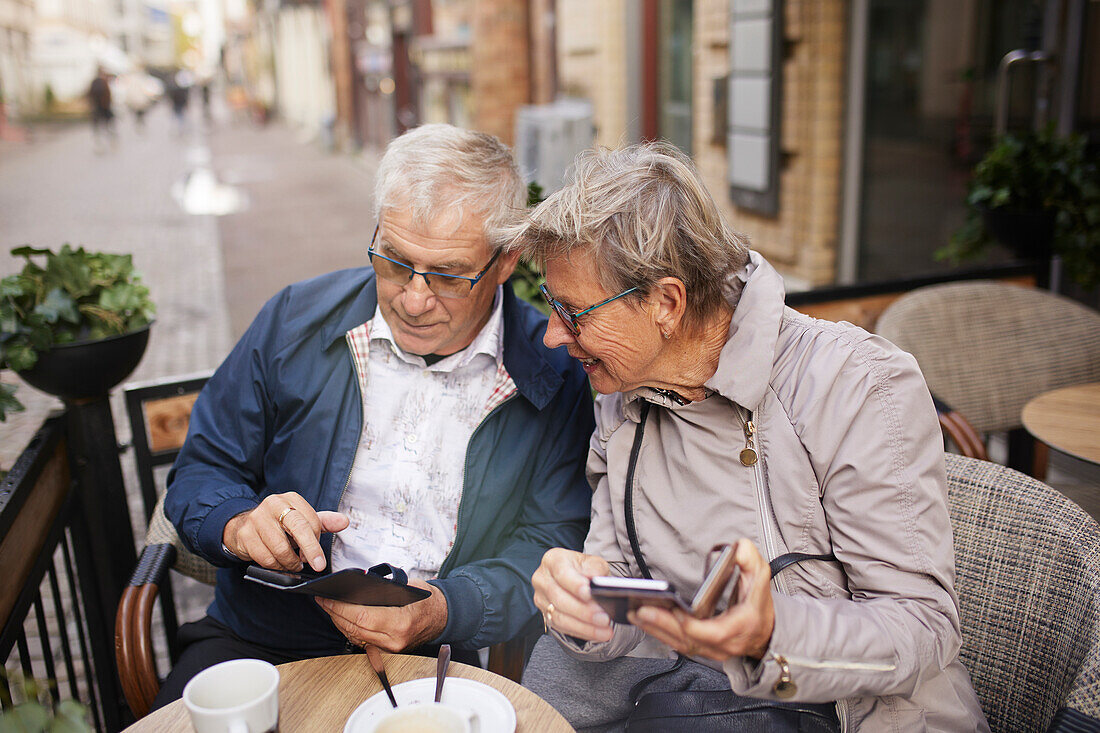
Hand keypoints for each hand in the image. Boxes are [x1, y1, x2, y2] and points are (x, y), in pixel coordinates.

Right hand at [222, 492, 348, 571]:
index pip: (312, 520)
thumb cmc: (277, 525)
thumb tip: (344, 522)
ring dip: (290, 563)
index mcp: (291, 499)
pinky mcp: (245, 535)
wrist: (241, 527)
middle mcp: (273, 504)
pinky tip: (278, 564)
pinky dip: (275, 566)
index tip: (317, 554)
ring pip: (281, 548)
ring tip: (292, 564)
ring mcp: (257, 519)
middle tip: (318, 565)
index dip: (316, 540)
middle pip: (298, 528)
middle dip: (311, 550)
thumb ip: (323, 522)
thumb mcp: (301, 520)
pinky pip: (265, 558)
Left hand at [316, 581, 448, 651]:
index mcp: (401, 623)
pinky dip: (350, 630)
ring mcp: (391, 648)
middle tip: (323, 600)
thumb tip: (357, 587)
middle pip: (355, 628)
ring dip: (339, 623)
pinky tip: (342, 619)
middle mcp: (394, 640)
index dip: (340, 608)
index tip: (327, 598)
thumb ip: (384, 590)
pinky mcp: (388, 651)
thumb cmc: (428, 600)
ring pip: (356, 637)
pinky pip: (363, 641)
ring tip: (328, 608)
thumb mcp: (409, 588)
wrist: (444, 617)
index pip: (362, 617)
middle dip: (335, 614)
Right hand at [531, 548, 613, 641]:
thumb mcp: (593, 562)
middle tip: (603, 618)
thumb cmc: (583, 569)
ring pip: (559, 616)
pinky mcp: (545, 615)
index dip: (575, 585)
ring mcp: (542, 599)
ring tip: (603, 630)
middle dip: (583, 611)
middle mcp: (542, 579)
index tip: (589, 594)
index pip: (562, 573)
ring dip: (583, 626)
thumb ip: (596, 569)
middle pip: (559, 598)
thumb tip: (597, 580)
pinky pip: (561, 627)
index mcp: (553, 560)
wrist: (574, 578)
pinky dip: (580, 632)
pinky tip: (595, 633)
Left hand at [629, 538, 773, 660]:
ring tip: (635, 614)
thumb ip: (750, 559)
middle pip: (690, 640)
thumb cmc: (758, 602)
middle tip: (642, 610)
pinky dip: (660, 633)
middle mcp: (726, 643)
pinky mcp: (701, 650)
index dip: (695, 626)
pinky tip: (644, 621)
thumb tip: (738, 549)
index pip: (715, 632)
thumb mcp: (760, 575)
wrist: (764, 631)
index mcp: (741, 625)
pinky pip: (678, 645)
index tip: (678, 612)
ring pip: (681, 644)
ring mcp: (712, 650)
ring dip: (656, 630)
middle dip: (664, 626)